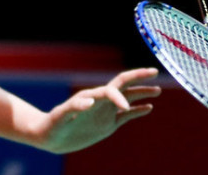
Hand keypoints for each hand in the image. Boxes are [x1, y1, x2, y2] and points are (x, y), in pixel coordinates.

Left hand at [36, 67, 160, 153]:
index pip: (110, 90)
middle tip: (154, 72)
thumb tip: (90, 101)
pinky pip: (126, 116)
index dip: (119, 97)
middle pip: (123, 85)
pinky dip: (138, 111)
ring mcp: (105, 112)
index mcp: (91, 97)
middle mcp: (101, 101)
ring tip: (158, 90)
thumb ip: (74, 107)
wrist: (49, 136)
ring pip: (128, 99)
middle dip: (138, 77)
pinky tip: (149, 108)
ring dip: (142, 93)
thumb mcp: (60, 117)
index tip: (124, 109)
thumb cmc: (52, 125)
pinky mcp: (107, 124)